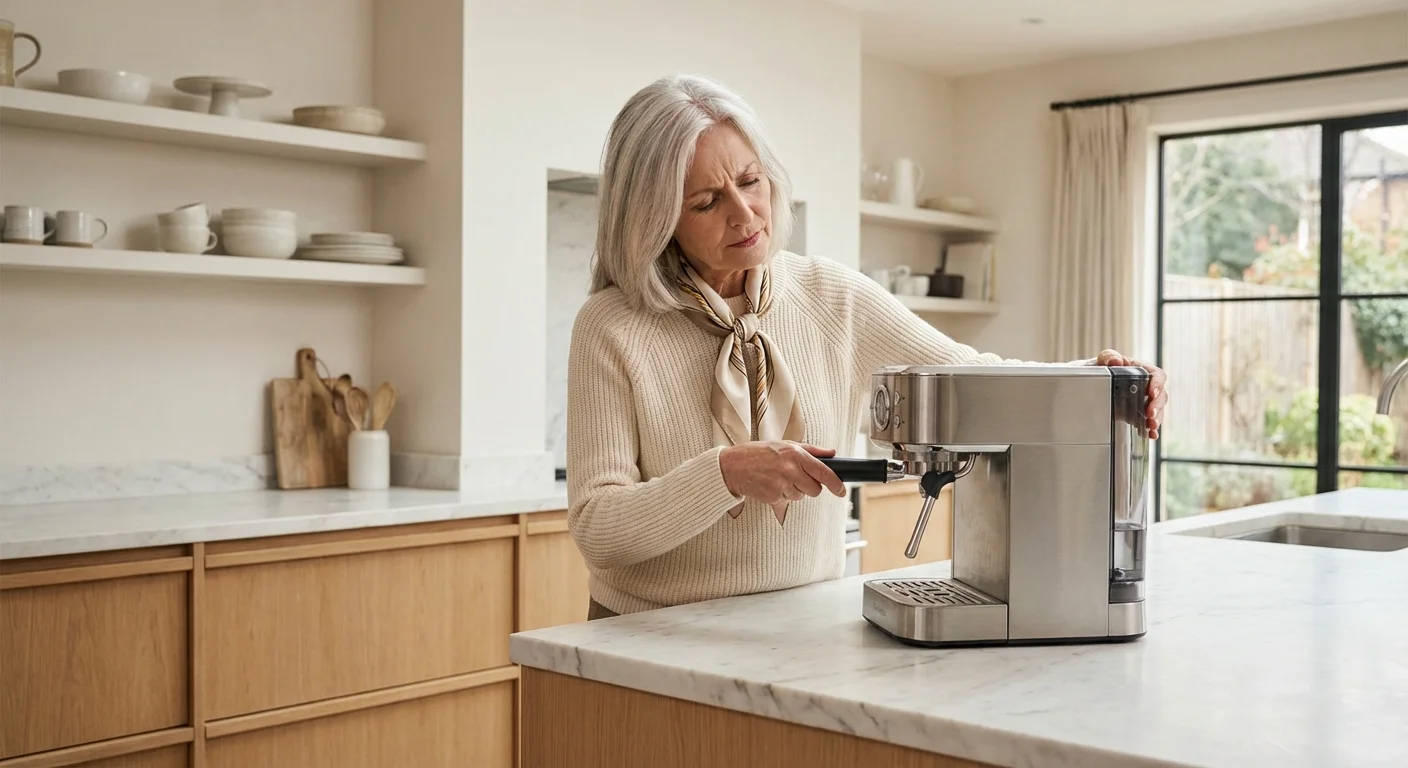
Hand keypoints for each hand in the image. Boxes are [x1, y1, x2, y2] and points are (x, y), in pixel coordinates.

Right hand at [719, 441, 846, 504]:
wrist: (732, 467)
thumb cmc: (758, 454)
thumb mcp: (785, 445)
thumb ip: (811, 450)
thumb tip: (831, 453)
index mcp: (796, 454)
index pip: (824, 472)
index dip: (836, 484)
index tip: (842, 490)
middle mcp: (791, 470)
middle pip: (815, 490)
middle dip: (809, 487)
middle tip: (796, 478)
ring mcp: (782, 485)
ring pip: (801, 496)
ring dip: (794, 491)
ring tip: (778, 479)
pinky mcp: (774, 497)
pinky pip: (786, 501)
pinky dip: (781, 495)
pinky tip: (770, 485)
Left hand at [1095, 349, 1167, 439]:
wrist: (1085, 384)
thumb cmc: (1096, 369)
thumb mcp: (1100, 361)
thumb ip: (1107, 357)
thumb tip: (1116, 360)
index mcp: (1139, 370)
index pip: (1156, 375)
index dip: (1157, 384)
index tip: (1151, 393)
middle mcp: (1144, 386)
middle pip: (1160, 395)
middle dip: (1157, 406)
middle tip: (1150, 414)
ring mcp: (1141, 400)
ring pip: (1156, 410)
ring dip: (1156, 418)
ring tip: (1151, 426)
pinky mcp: (1135, 413)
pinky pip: (1146, 421)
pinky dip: (1150, 429)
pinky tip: (1150, 435)